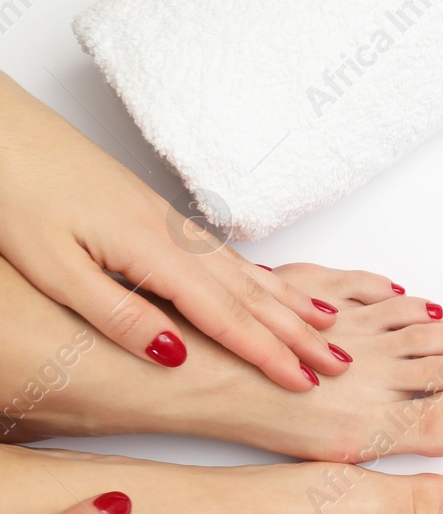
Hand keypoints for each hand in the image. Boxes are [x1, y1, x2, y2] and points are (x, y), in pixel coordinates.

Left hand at [0, 71, 348, 391]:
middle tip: (339, 364)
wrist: (3, 130)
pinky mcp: (158, 215)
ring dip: (288, 304)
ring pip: (244, 273)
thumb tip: (175, 356)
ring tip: (328, 326)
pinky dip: (261, 278)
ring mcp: (170, 223)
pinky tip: (271, 286)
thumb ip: (116, 314)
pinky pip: (226, 256)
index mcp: (152, 253)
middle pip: (249, 296)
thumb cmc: (17, 192)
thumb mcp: (53, 268)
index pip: (224, 318)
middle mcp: (173, 236)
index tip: (304, 383)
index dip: (268, 355)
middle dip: (297, 334)